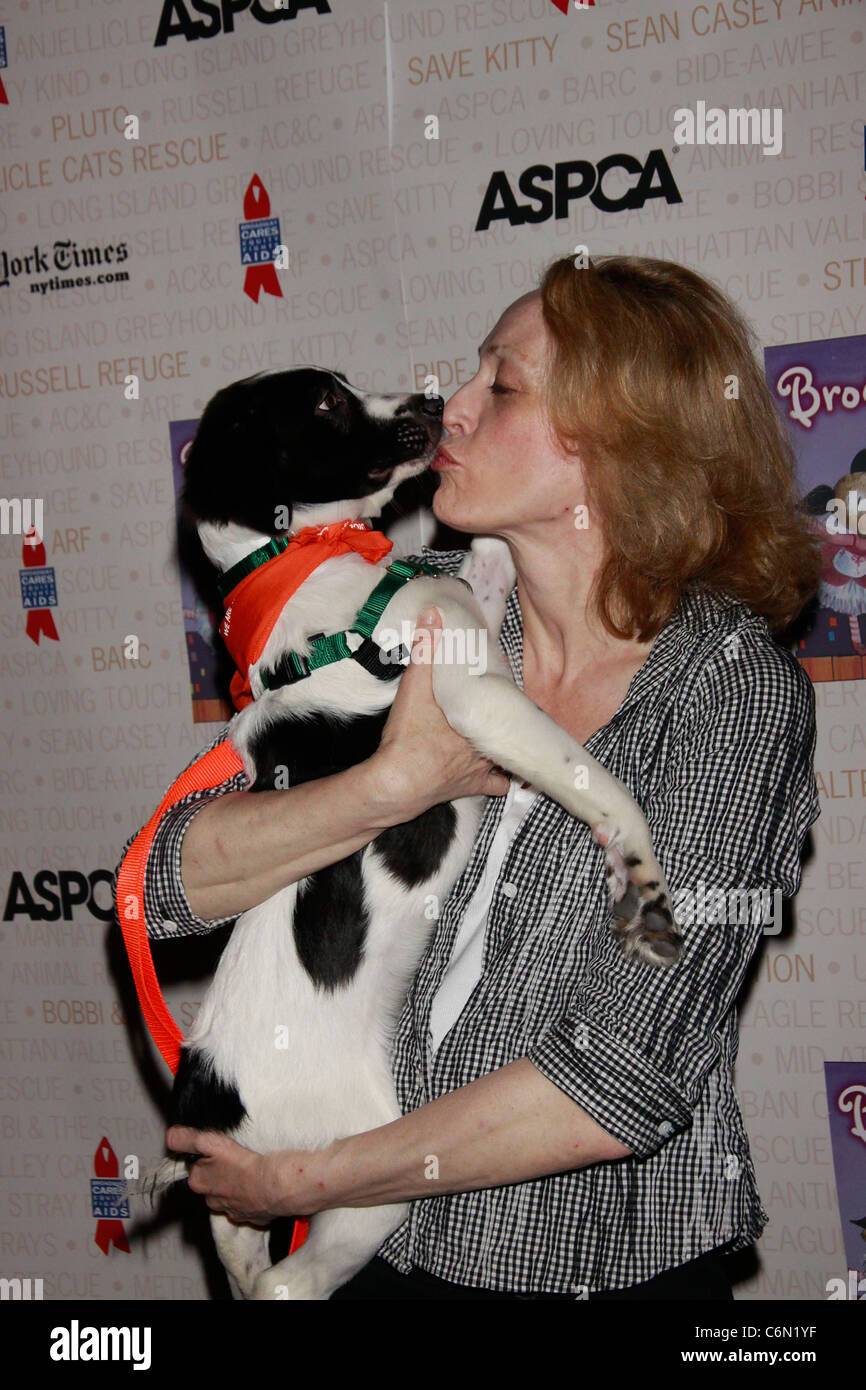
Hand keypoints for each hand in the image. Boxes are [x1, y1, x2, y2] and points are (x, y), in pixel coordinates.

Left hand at [165, 1125, 318, 1225]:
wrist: (281, 1184)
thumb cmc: (246, 1163)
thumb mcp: (210, 1143)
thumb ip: (187, 1139)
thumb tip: (171, 1137)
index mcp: (200, 1183)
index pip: (196, 1169)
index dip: (206, 1158)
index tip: (219, 1150)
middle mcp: (214, 1202)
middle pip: (213, 1184)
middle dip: (222, 1174)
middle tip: (237, 1157)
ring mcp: (237, 1212)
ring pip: (232, 1196)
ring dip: (239, 1186)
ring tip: (252, 1170)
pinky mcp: (257, 1218)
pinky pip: (252, 1206)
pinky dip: (256, 1197)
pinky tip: (264, 1185)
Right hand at [368, 605, 510, 817]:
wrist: (398, 782)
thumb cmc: (408, 735)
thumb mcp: (413, 686)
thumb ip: (425, 650)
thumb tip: (433, 614)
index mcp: (476, 712)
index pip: (502, 693)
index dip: (502, 684)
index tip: (502, 676)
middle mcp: (485, 738)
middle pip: (507, 721)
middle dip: (506, 712)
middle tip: (503, 703)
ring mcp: (482, 765)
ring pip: (508, 750)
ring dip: (507, 742)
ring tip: (507, 733)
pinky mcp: (473, 787)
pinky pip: (498, 784)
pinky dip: (500, 779)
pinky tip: (501, 775)